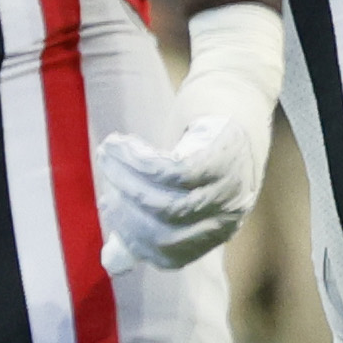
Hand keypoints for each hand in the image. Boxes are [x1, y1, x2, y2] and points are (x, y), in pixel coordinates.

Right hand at [99, 3, 284, 269]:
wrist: (236, 79)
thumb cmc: (200, 135)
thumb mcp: (174, 186)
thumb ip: (148, 221)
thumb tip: (112, 262)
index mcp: (220, 225)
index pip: (172, 255)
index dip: (134, 241)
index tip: (111, 211)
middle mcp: (231, 210)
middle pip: (167, 233)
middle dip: (125, 215)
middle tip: (106, 187)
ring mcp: (231, 182)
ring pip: (168, 204)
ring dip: (127, 182)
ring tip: (108, 157)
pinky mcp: (224, 151)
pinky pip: (174, 173)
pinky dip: (140, 163)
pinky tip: (122, 146)